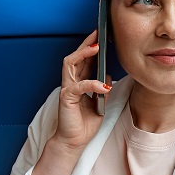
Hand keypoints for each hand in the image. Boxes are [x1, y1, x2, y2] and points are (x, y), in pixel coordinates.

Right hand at [53, 30, 110, 149]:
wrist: (74, 141)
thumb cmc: (84, 123)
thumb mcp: (99, 103)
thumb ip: (102, 89)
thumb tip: (108, 76)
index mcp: (79, 83)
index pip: (83, 60)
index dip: (91, 48)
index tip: (102, 37)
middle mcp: (71, 83)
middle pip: (75, 56)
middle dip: (86, 44)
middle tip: (97, 33)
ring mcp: (68, 89)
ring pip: (71, 63)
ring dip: (84, 54)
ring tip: (97, 48)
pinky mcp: (67, 98)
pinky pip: (79, 86)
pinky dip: (92, 84)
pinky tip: (104, 85)